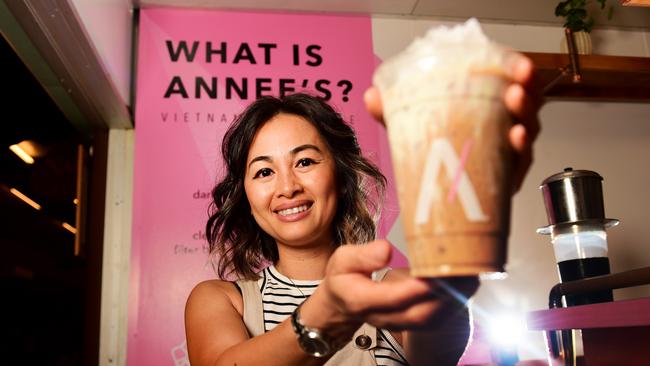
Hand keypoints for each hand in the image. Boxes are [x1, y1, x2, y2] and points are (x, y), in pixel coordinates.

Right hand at [300, 241, 477, 340]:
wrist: (344, 304)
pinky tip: (469, 278)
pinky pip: (441, 315)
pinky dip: (458, 299)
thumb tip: (387, 249)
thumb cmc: (345, 278)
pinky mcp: (416, 322)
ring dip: (457, 297)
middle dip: (447, 293)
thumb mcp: (341, 260)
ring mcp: (403, 323)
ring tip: (473, 270)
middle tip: (464, 268)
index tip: (434, 269)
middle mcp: (386, 318)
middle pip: (422, 313)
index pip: (394, 298)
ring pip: (436, 317)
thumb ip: (361, 256)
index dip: (417, 287)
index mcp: (363, 301)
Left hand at [364, 53, 542, 192]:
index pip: (510, 81)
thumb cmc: (435, 149)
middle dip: (527, 93)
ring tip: (514, 109)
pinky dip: (518, 152)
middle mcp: (503, 124)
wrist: (438, 192)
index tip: (519, 66)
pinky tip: (512, 140)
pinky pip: (519, 165)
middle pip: (527, 104)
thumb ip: (394, 111)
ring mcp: (506, 151)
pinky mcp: (505, 177)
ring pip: (527, 131)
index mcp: (486, 103)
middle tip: (516, 88)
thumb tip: (372, 96)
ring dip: (524, 118)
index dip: (519, 70)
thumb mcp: (413, 125)